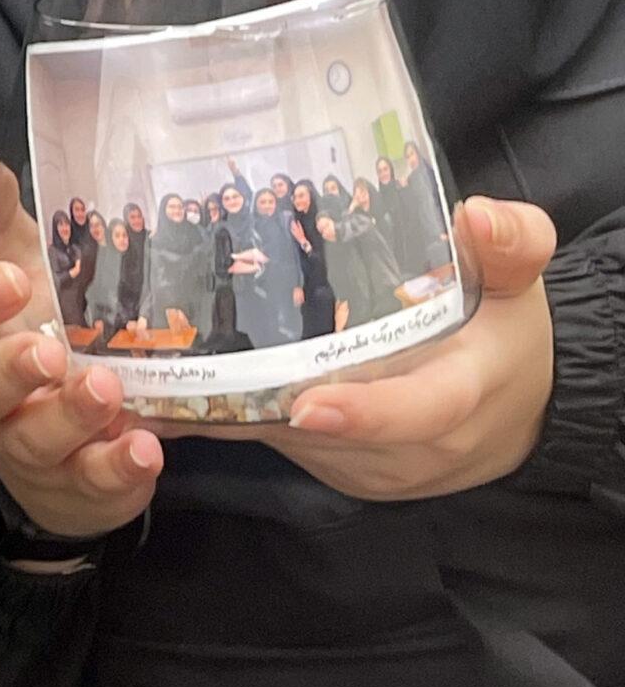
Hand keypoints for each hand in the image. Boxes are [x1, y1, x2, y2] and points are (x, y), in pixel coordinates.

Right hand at [0, 154, 161, 541]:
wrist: (66, 442)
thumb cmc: (33, 333)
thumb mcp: (13, 270)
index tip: (10, 280)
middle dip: (12, 368)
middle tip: (51, 350)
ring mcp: (28, 446)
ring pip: (33, 438)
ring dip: (70, 415)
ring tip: (109, 389)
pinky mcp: (77, 483)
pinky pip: (91, 481)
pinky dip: (117, 466)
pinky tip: (146, 445)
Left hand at [184, 197, 556, 498]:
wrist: (513, 415)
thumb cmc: (503, 335)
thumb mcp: (517, 283)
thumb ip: (511, 243)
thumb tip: (477, 215)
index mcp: (468, 391)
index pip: (426, 409)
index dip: (369, 412)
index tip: (311, 405)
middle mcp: (422, 445)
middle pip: (345, 435)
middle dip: (273, 409)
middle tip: (199, 380)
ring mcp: (378, 466)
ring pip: (303, 444)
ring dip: (242, 416)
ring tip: (169, 379)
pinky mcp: (345, 472)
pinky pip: (287, 447)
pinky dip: (238, 419)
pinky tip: (183, 390)